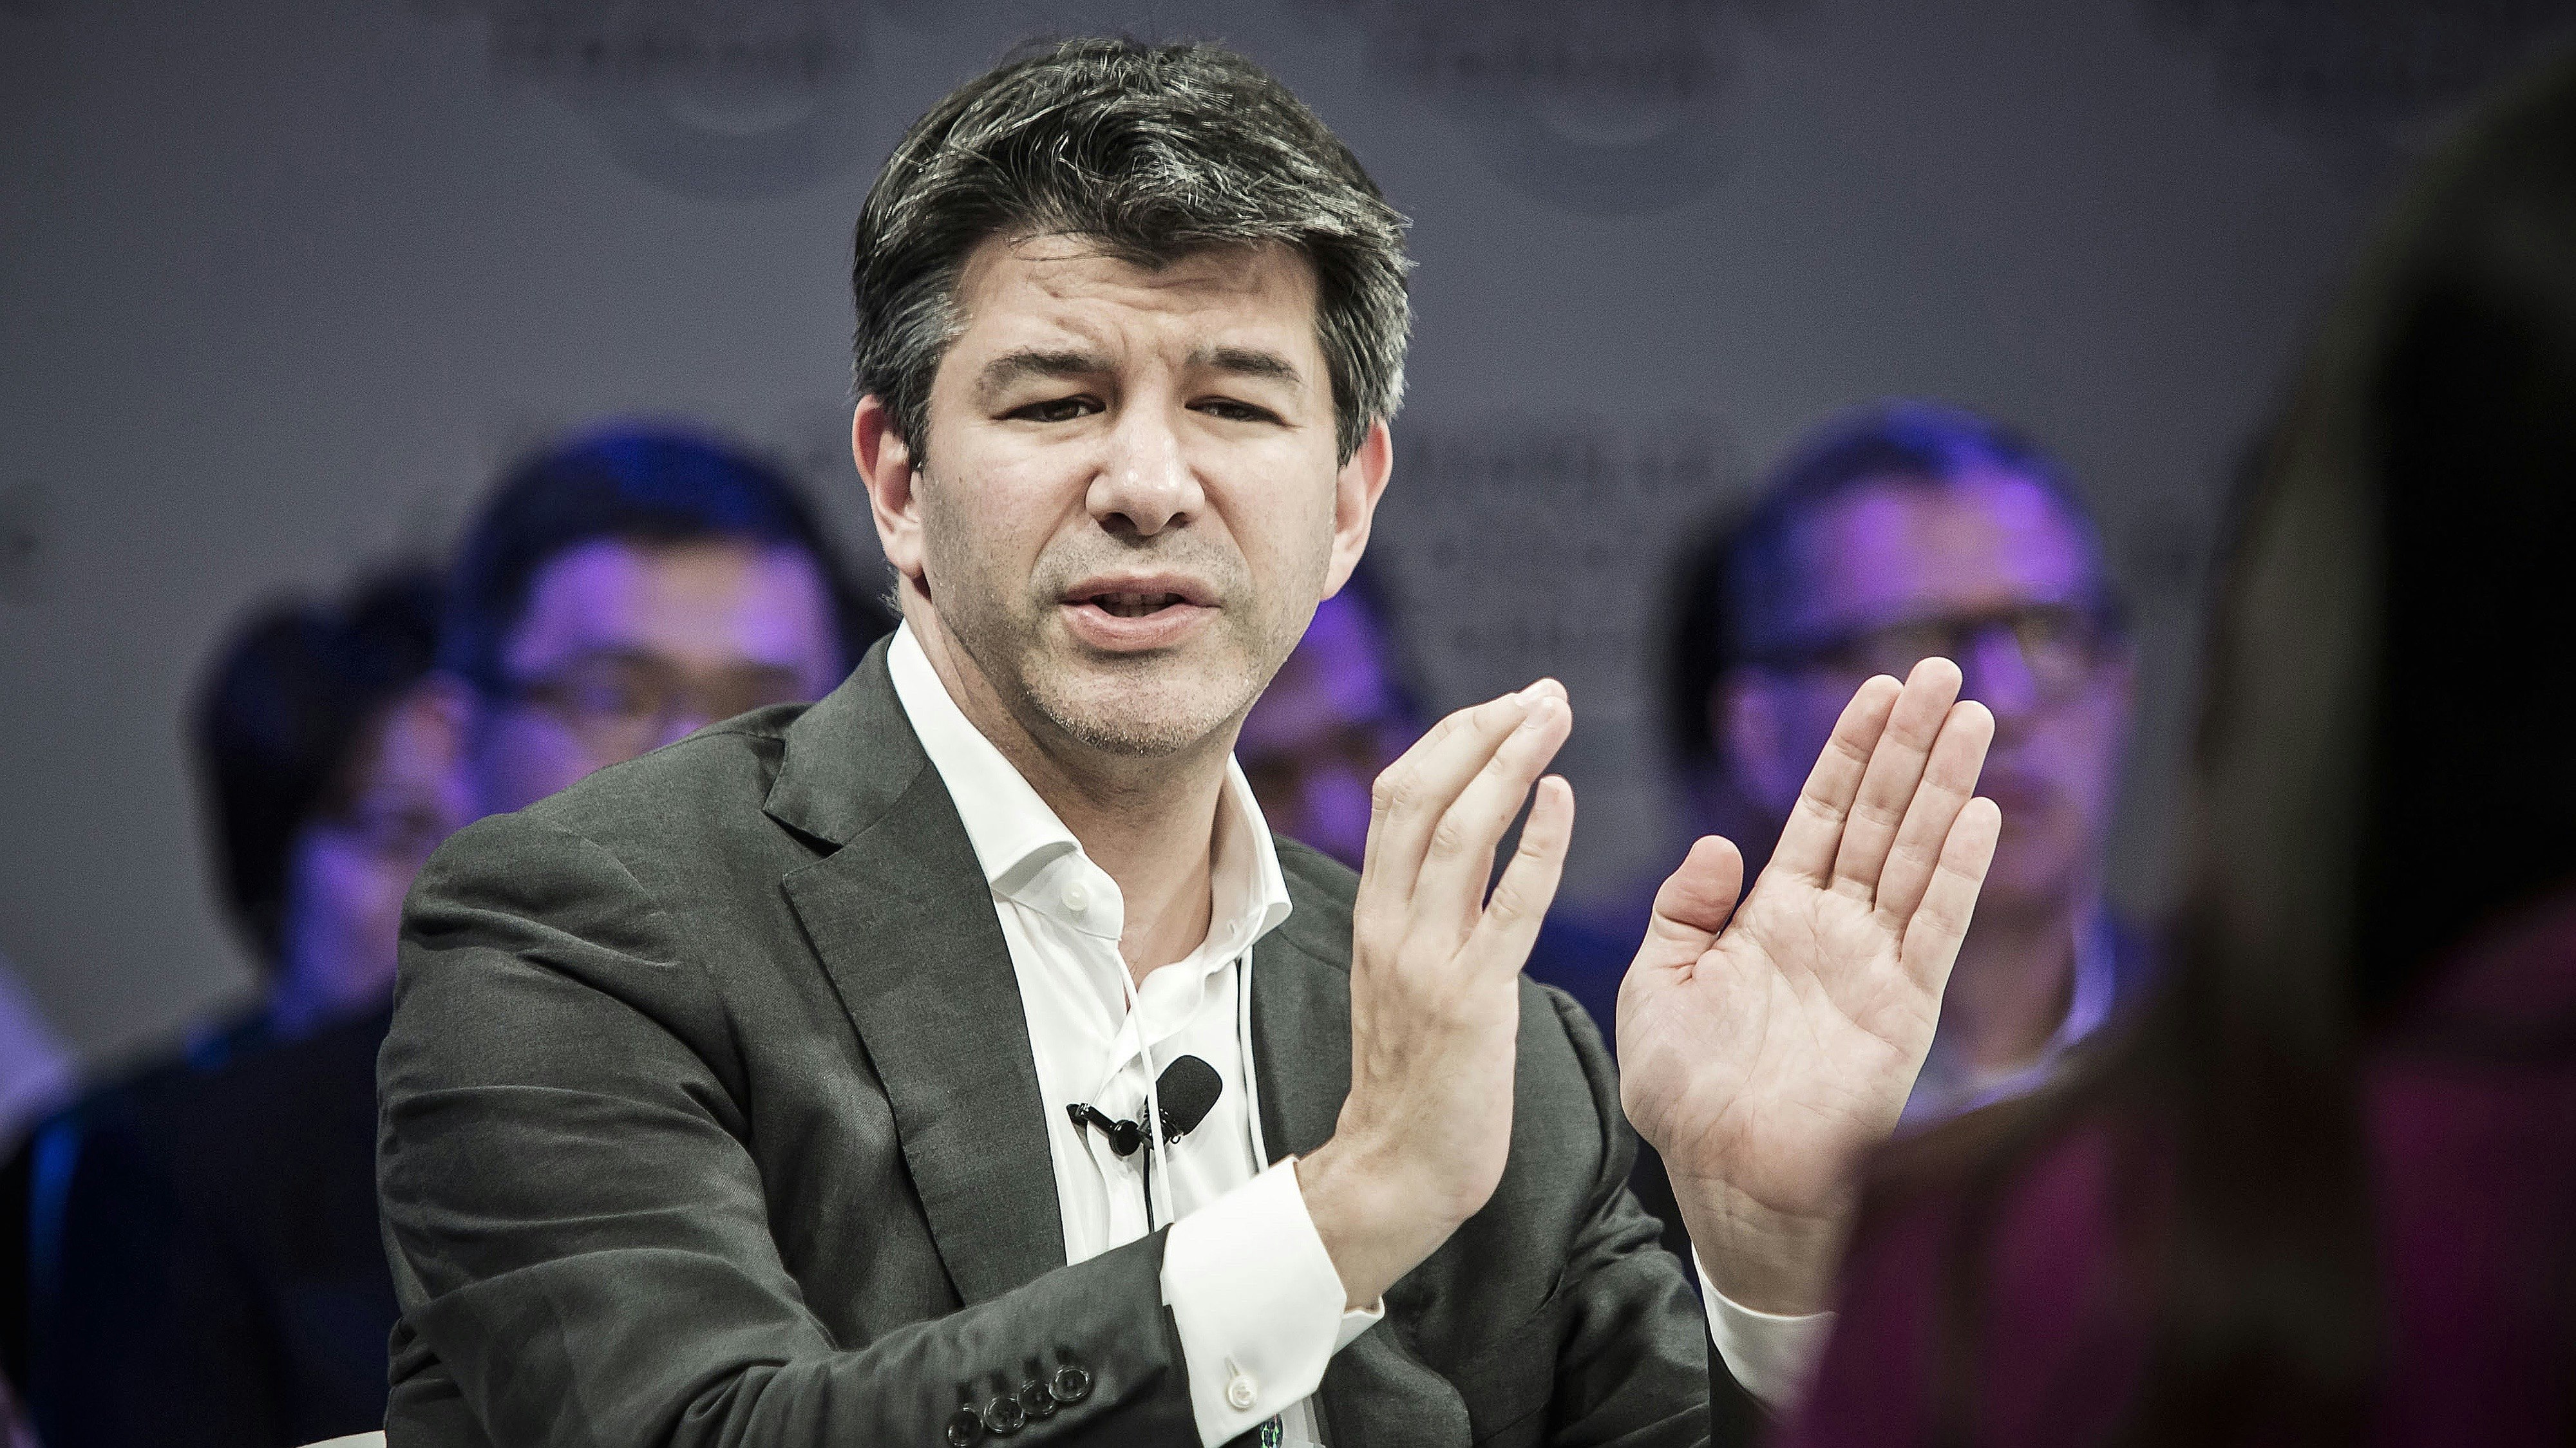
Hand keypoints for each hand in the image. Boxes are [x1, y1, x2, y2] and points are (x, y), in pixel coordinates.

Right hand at [1298, 681, 1575, 1309]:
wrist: (1393, 1169)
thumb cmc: (1414, 1077)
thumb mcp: (1403, 973)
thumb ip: (1426, 909)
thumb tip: (1464, 845)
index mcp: (1374, 913)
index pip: (1400, 796)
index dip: (1454, 739)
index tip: (1506, 705)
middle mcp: (1391, 924)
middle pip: (1422, 794)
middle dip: (1482, 730)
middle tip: (1543, 694)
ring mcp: (1426, 960)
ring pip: (1459, 834)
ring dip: (1511, 763)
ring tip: (1555, 716)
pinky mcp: (1470, 1001)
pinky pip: (1506, 907)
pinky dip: (1534, 845)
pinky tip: (1561, 798)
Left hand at [1617, 658, 1998, 1312]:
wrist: (1722, 1180)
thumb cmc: (1686, 1093)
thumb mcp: (1659, 981)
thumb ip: (1683, 906)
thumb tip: (1719, 841)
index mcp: (1773, 915)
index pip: (1823, 812)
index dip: (1852, 750)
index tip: (1878, 687)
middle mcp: (1833, 929)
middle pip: (1882, 816)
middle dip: (1911, 743)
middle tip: (1942, 670)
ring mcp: (1874, 966)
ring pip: (1915, 855)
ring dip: (1945, 785)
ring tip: (1974, 716)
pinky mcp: (1902, 1012)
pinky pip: (1932, 929)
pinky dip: (1956, 873)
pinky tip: (1978, 814)